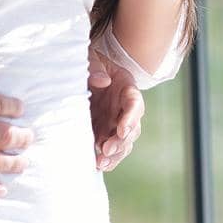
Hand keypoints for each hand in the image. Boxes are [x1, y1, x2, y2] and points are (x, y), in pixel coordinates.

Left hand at [88, 53, 144, 171]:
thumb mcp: (93, 58)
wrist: (88, 72)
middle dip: (121, 141)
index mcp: (127, 89)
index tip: (121, 129)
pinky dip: (108, 158)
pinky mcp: (105, 131)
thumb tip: (102, 81)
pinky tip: (99, 165)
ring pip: (124, 142)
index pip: (135, 104)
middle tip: (107, 149)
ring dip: (115, 154)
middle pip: (132, 128)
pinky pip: (111, 147)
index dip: (131, 117)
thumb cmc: (94, 62)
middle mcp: (125, 109)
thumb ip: (96, 68)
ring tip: (101, 162)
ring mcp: (116, 122)